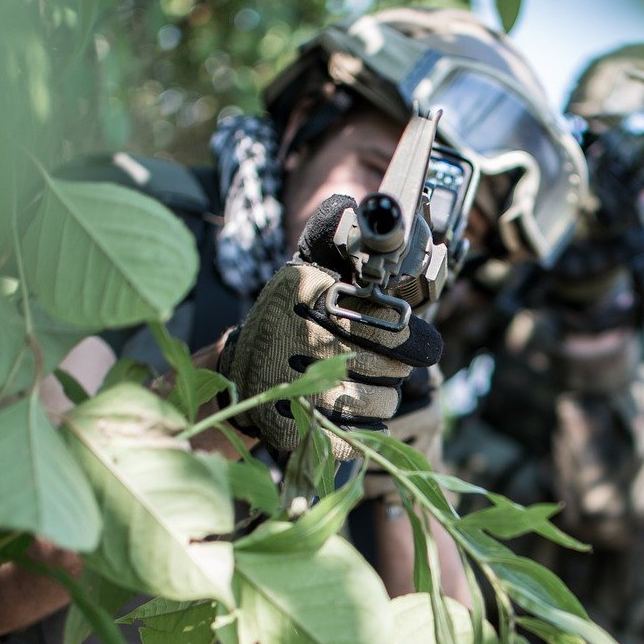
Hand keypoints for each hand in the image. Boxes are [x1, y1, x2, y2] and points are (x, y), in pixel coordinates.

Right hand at [221, 194, 441, 459]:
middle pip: (392, 364)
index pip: (389, 322)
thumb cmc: (287, 321)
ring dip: (382, 397)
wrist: (238, 375)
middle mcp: (301, 339)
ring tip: (364, 386)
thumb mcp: (303, 274)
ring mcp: (297, 390)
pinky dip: (362, 428)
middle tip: (381, 363)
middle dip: (395, 366)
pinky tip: (348, 413)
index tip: (405, 339)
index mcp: (306, 295)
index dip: (405, 334)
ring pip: (382, 401)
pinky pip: (360, 434)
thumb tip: (355, 208)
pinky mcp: (297, 430)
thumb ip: (331, 242)